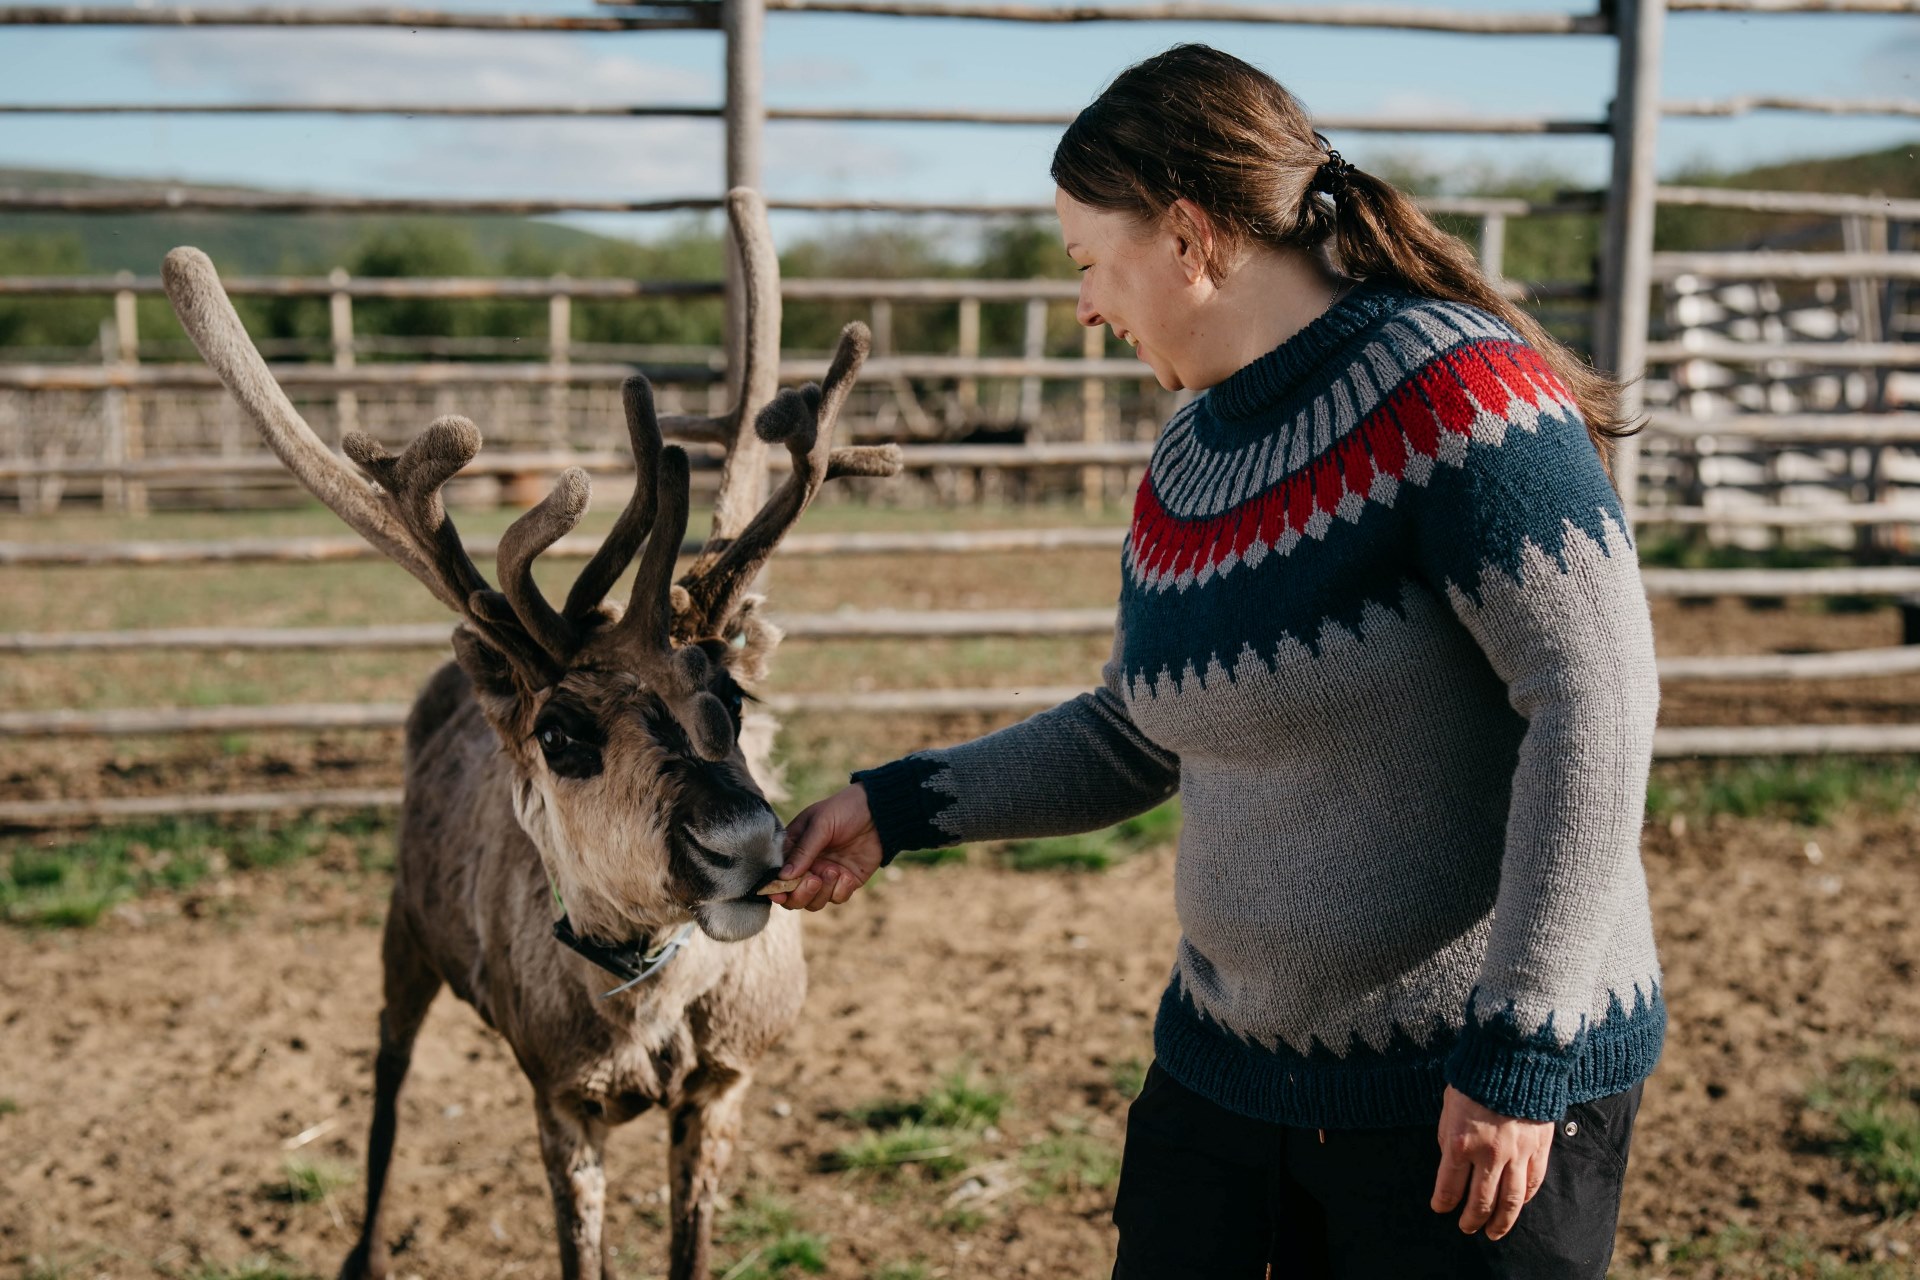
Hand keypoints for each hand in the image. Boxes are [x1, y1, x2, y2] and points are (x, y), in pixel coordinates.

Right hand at [769, 784, 883, 911]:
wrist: (878, 812)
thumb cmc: (844, 810)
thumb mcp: (820, 825)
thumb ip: (803, 851)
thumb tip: (783, 876)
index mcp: (794, 850)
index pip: (778, 875)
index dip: (776, 888)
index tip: (779, 893)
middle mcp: (808, 867)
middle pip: (793, 897)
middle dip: (800, 894)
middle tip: (814, 880)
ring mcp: (826, 876)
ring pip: (814, 902)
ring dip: (822, 892)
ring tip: (835, 871)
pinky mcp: (846, 882)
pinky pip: (837, 898)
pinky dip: (840, 890)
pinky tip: (847, 875)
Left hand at [1430, 1085, 1552, 1240]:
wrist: (1512, 1058)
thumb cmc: (1474, 1080)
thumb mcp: (1448, 1107)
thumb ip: (1449, 1138)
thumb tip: (1453, 1165)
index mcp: (1460, 1142)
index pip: (1448, 1187)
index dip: (1443, 1203)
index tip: (1440, 1209)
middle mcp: (1489, 1153)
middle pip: (1480, 1201)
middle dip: (1471, 1219)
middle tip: (1467, 1228)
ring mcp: (1517, 1153)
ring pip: (1510, 1201)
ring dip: (1501, 1222)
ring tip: (1494, 1233)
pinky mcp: (1539, 1148)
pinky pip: (1533, 1183)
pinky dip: (1525, 1199)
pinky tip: (1517, 1207)